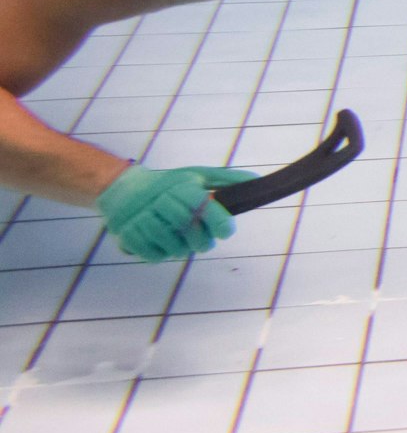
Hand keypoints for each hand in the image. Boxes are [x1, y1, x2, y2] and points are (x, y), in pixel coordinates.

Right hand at [95, 164, 257, 261]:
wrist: (124, 190)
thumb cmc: (170, 185)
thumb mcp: (198, 176)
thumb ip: (227, 181)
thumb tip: (256, 181)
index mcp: (181, 187)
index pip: (203, 206)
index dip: (219, 222)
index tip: (225, 231)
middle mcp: (161, 202)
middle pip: (190, 232)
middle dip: (202, 242)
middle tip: (203, 241)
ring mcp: (142, 219)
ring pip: (174, 247)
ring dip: (182, 249)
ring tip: (180, 239)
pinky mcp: (128, 235)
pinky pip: (154, 256)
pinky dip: (163, 254)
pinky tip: (161, 242)